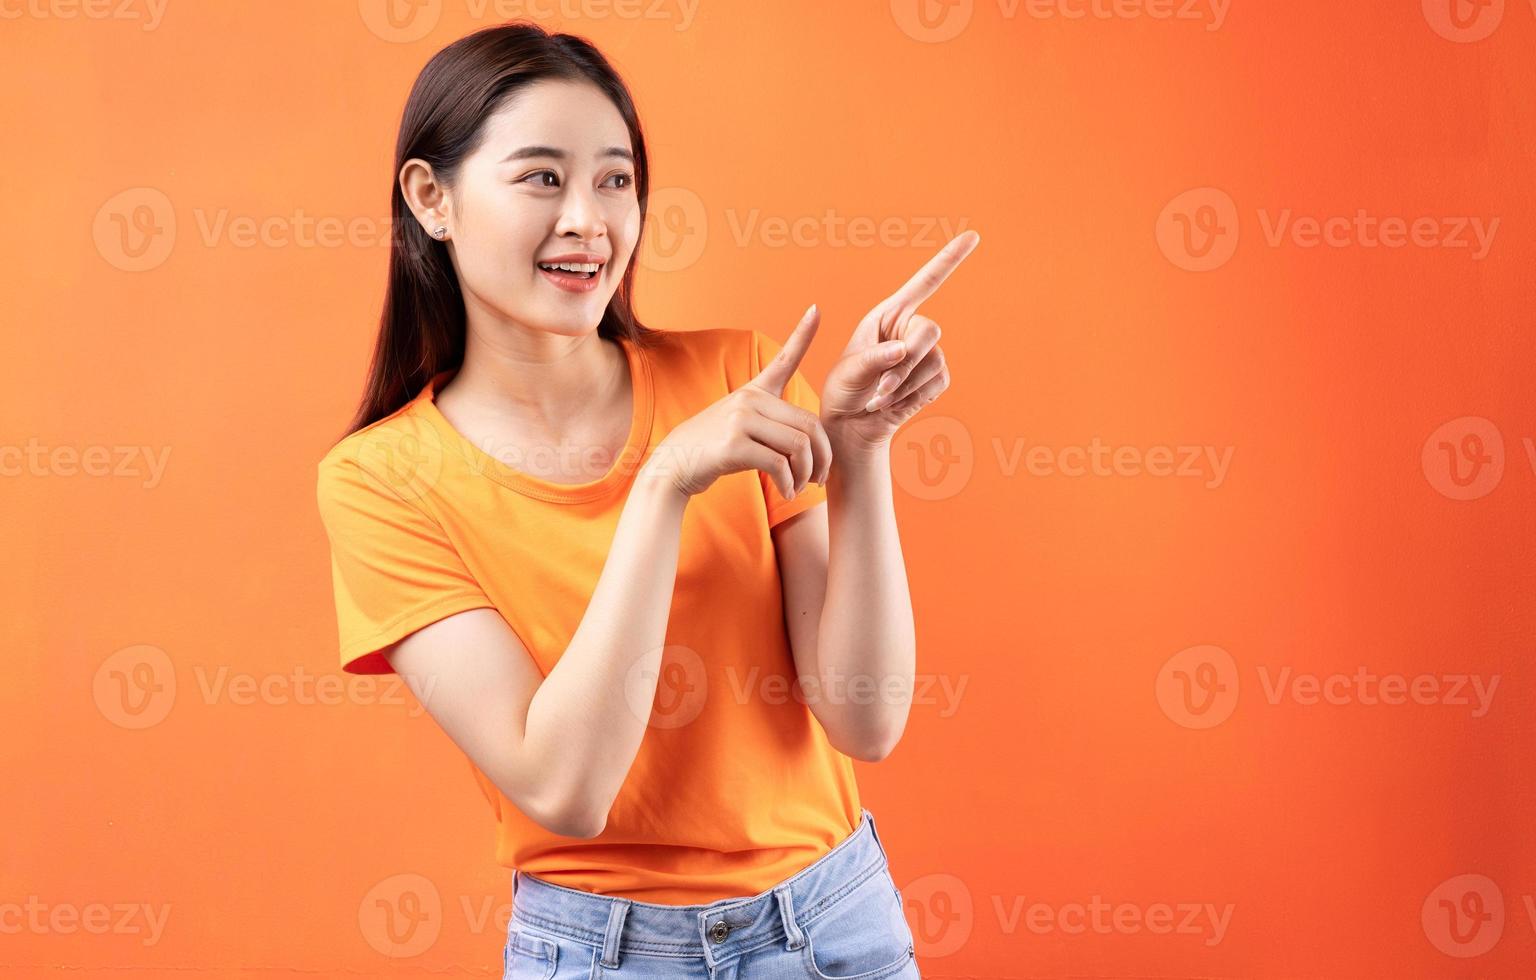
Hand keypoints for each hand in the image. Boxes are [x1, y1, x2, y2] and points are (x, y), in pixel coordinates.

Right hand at [644, 304, 833, 501]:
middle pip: (808, 425)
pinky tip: (787, 491)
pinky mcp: (735, 444)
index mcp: (754, 392)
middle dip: (822, 456)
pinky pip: (780, 465)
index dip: (801, 335)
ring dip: (806, 474)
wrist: (673, 466)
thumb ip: (772, 425)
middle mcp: (749, 400)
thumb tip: (811, 443)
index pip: (783, 360)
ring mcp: (741, 420)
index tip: (816, 310)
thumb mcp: (741, 427)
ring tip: (801, 487)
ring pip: (799, 447)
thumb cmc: (714, 450)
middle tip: (820, 478)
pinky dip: (789, 483)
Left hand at [819, 230, 979, 454]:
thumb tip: (902, 350)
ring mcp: (926, 354)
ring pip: (933, 363)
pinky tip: (893, 405)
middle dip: (906, 364)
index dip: (949, 260)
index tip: (973, 236)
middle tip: (880, 388)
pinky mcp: (935, 378)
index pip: (924, 283)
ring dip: (903, 387)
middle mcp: (910, 330)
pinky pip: (936, 383)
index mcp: (888, 315)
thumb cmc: (843, 392)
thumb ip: (873, 359)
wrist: (851, 426)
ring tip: (878, 400)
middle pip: (930, 332)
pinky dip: (913, 398)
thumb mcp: (848, 372)